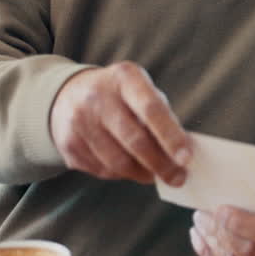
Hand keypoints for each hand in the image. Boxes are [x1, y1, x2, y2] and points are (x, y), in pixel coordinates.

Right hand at [50, 62, 190, 185]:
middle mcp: (97, 97)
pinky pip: (102, 170)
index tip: (186, 158)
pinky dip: (122, 174)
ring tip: (155, 175)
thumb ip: (162, 117)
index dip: (171, 136)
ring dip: (142, 174)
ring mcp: (78, 121)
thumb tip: (184, 154)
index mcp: (125, 77)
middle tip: (178, 178)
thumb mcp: (142, 91)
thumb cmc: (121, 96)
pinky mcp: (68, 144)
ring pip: (117, 162)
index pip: (151, 109)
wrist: (69, 94)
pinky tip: (130, 168)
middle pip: (134, 140)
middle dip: (160, 165)